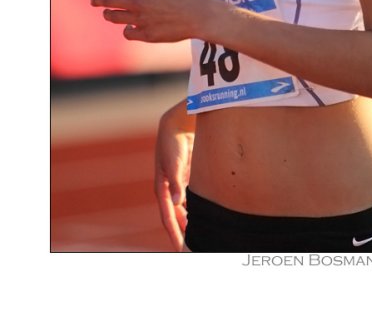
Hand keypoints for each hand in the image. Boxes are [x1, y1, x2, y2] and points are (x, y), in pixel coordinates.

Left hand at [90, 0, 205, 41]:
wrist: (199, 16)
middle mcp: (136, 3)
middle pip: (107, 1)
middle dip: (97, 0)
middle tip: (94, 0)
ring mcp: (140, 20)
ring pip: (113, 17)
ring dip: (108, 14)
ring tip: (107, 13)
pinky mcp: (146, 34)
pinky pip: (127, 33)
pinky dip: (126, 30)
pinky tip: (128, 27)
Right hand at [154, 114, 193, 251]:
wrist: (177, 124)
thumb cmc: (172, 143)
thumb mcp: (173, 163)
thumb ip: (176, 182)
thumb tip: (177, 202)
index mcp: (162, 190)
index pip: (168, 219)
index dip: (175, 235)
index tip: (182, 250)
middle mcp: (169, 190)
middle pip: (176, 219)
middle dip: (183, 234)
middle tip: (192, 249)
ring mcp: (178, 184)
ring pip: (185, 210)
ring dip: (190, 222)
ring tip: (200, 237)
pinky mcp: (187, 177)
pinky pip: (192, 199)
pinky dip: (196, 209)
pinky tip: (206, 215)